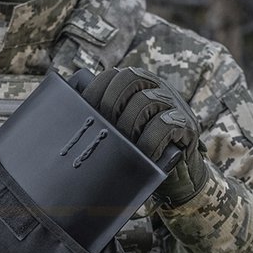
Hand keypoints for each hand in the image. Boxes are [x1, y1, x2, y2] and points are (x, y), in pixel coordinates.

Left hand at [79, 66, 208, 205]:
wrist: (175, 178)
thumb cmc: (139, 155)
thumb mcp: (118, 134)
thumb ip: (101, 121)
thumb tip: (64, 117)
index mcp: (138, 86)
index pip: (114, 75)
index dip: (96, 90)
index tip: (84, 111)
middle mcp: (156, 88)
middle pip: (130, 78)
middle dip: (111, 104)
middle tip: (106, 130)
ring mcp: (174, 105)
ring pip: (147, 100)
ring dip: (130, 125)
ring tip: (125, 146)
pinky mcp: (187, 126)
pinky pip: (167, 125)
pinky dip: (151, 141)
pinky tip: (145, 154)